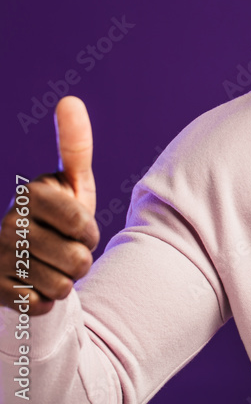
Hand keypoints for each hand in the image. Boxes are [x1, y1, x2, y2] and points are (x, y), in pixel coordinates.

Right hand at [1, 96, 99, 314]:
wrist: (26, 260)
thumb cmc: (58, 216)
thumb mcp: (72, 183)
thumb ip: (74, 145)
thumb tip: (69, 99)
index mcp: (29, 194)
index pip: (82, 223)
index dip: (89, 230)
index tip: (77, 225)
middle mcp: (7, 223)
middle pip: (77, 259)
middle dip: (81, 258)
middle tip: (64, 249)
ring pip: (62, 285)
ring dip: (65, 280)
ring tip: (50, 265)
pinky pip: (43, 304)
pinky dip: (47, 299)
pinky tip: (34, 284)